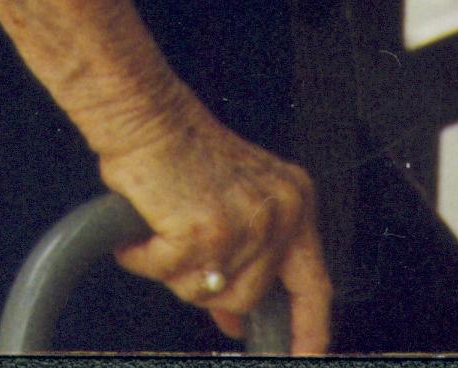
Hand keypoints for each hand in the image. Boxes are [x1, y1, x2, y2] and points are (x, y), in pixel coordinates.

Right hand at [98, 99, 330, 353]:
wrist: (144, 114)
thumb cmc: (181, 149)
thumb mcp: (233, 203)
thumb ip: (246, 259)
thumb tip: (235, 318)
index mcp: (294, 202)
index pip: (314, 284)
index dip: (309, 330)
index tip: (303, 356)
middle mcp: (278, 212)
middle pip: (244, 296)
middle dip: (206, 284)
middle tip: (182, 252)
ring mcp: (244, 224)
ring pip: (204, 291)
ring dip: (173, 269)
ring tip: (164, 227)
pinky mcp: (204, 232)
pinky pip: (167, 273)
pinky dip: (144, 257)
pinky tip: (144, 228)